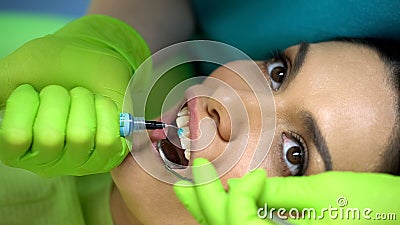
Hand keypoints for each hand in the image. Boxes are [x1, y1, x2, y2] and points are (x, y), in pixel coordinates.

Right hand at [0, 15, 150, 175]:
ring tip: (82, 96)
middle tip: (62, 90)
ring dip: (83, 103)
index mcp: (15, 145)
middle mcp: (44, 160)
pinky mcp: (107, 156)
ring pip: (80, 136)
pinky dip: (105, 111)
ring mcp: (78, 161)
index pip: (14, 136)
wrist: (93, 55)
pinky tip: (100, 105)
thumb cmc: (52, 66)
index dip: (25, 105)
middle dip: (58, 99)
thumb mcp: (16, 73)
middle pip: (50, 138)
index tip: (31, 88)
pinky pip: (107, 140)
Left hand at [174, 158, 398, 224]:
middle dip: (205, 198)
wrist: (399, 219)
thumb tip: (241, 183)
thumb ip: (278, 194)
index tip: (255, 175)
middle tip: (193, 170)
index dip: (238, 194)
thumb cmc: (377, 209)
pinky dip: (227, 214)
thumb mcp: (326, 195)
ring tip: (188, 188)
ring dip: (208, 207)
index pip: (238, 222)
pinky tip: (218, 200)